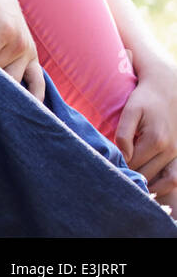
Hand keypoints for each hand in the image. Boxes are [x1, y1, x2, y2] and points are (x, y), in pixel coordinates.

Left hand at [115, 58, 176, 202]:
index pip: (133, 164)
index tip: (107, 164)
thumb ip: (123, 134)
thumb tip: (123, 157)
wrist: (167, 91)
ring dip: (145, 183)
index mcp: (156, 140)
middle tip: (114, 173)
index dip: (118, 166)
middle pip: (145, 175)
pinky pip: (173, 178)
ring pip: (161, 181)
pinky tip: (146, 182)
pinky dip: (161, 185)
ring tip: (129, 179)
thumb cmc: (144, 99)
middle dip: (130, 175)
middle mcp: (170, 150)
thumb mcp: (130, 111)